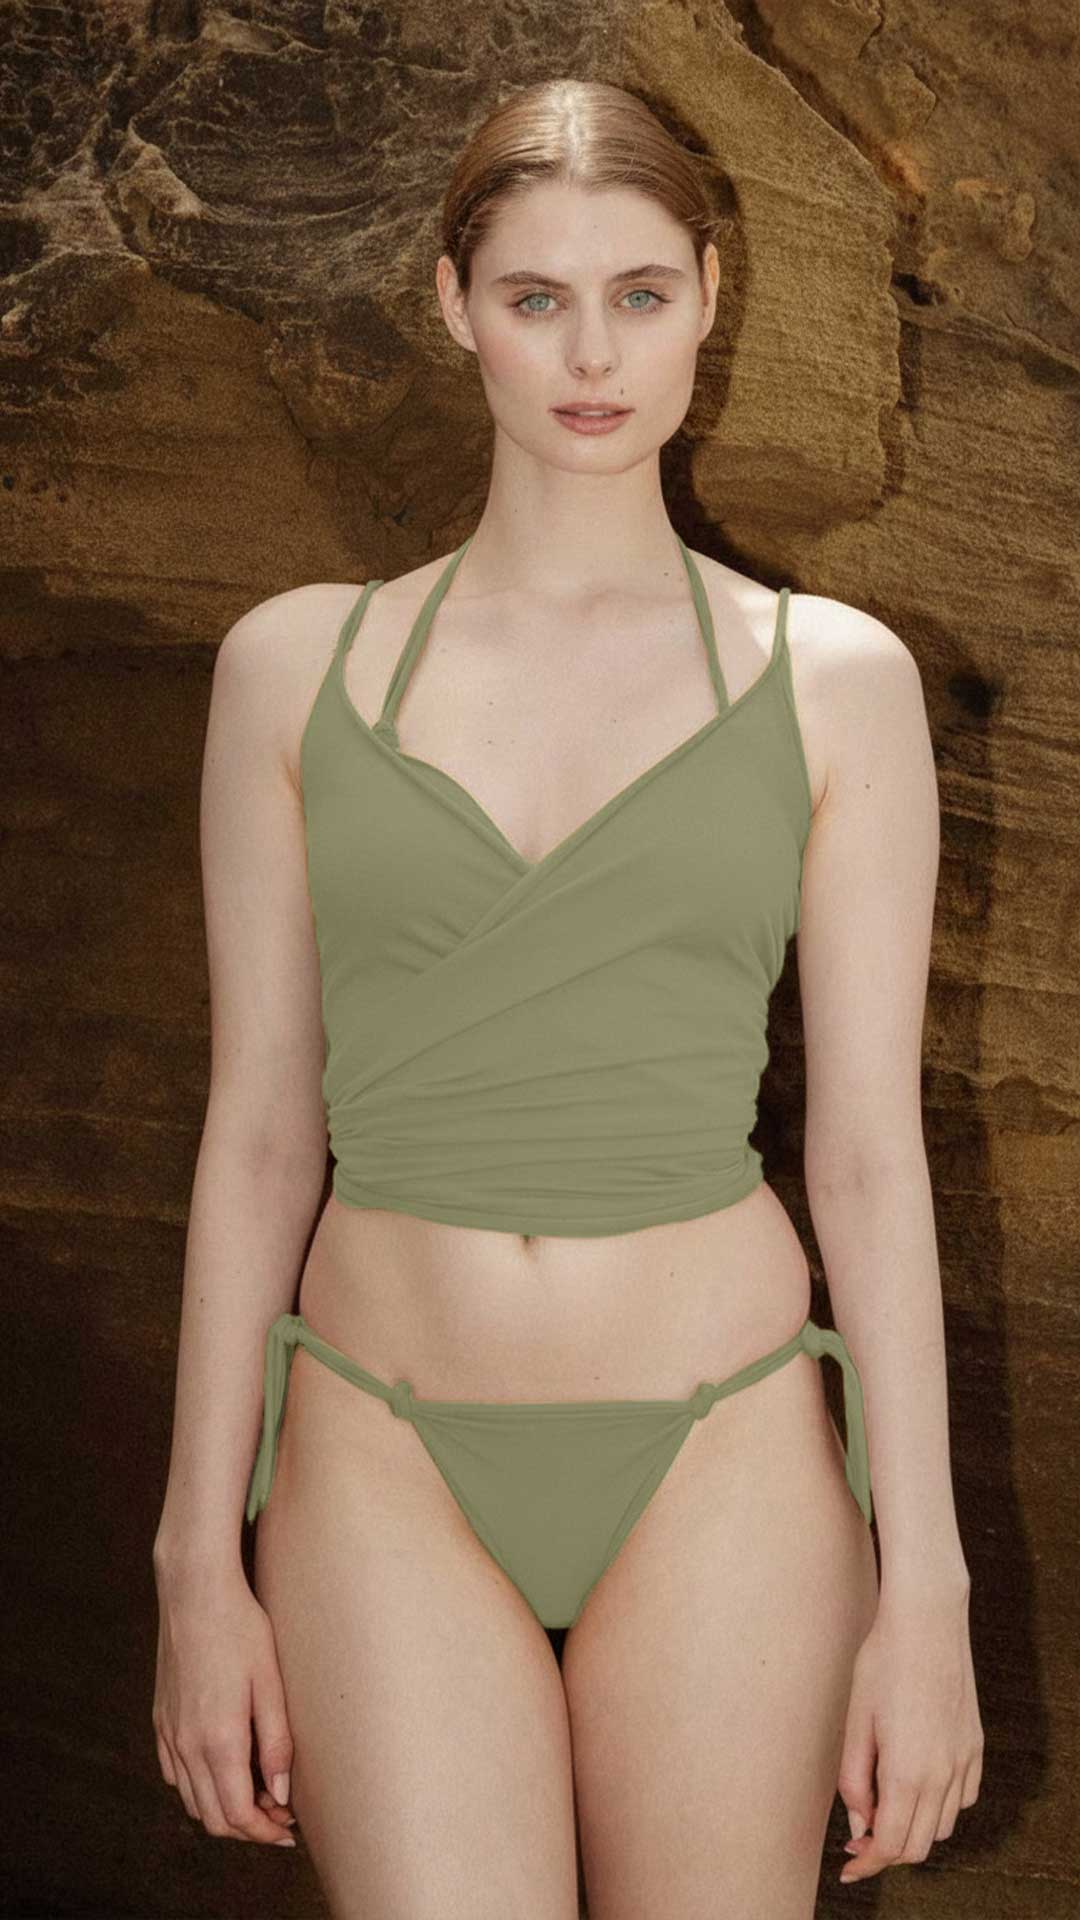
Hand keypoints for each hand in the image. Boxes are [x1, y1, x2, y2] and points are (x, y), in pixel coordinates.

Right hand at [152, 1562, 297, 1847]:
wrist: (194, 1591)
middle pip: (212, 1818)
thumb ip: (276, 1741)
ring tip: (258, 1792)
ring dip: (223, 1809)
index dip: (265, 1832)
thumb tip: (282, 1792)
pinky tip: (223, 1768)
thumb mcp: (270, 1682)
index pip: (238, 1815)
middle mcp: (186, 1745)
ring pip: (191, 1800)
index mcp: (218, 1740)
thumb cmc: (240, 1628)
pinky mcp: (160, 1719)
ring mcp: (168, 1733)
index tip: (289, 1831)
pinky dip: (198, 1787)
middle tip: (280, 1816)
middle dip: (247, 1829)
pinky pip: (174, 1774)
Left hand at [837, 1586, 982, 1885]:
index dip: (867, 1863)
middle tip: (859, 1834)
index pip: (891, 1846)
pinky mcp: (975, 1746)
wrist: (927, 1621)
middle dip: (887, 1850)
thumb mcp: (855, 1720)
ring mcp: (964, 1762)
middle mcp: (942, 1775)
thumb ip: (854, 1779)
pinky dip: (940, 1806)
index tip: (849, 1866)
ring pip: (942, 1826)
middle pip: (918, 1845)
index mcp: (907, 1772)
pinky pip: (963, 1799)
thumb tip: (859, 1824)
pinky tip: (918, 1783)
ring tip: (886, 1804)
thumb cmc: (882, 1663)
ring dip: (914, 1828)